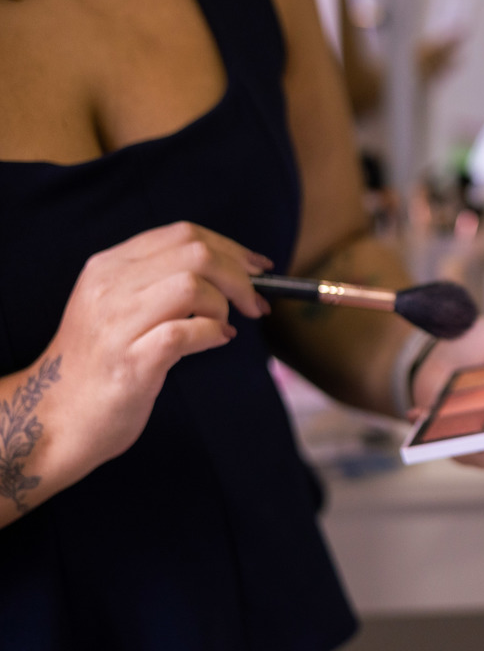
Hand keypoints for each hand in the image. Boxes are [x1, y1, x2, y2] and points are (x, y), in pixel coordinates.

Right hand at [46, 222, 271, 470]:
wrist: (58, 416)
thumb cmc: (104, 362)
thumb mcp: (121, 306)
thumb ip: (161, 281)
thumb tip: (235, 272)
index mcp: (109, 266)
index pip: (184, 234)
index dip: (231, 249)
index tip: (259, 268)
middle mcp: (109, 286)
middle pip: (196, 253)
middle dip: (239, 276)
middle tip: (255, 304)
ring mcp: (117, 323)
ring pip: (193, 286)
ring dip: (223, 307)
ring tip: (221, 327)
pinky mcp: (130, 361)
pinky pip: (186, 331)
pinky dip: (213, 334)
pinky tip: (217, 342)